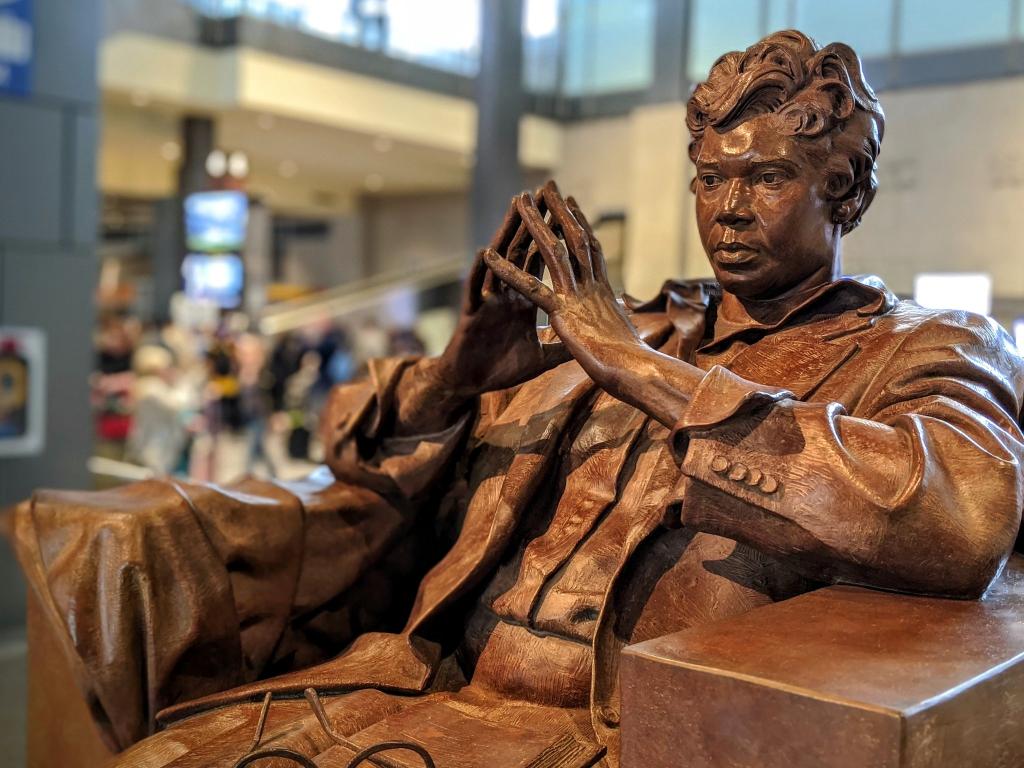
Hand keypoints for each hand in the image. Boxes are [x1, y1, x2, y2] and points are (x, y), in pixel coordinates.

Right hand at [433, 192, 567, 397]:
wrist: (470, 385)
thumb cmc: (501, 369)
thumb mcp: (541, 358)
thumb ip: (562, 346)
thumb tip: (588, 342)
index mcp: (524, 300)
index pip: (541, 262)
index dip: (553, 238)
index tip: (566, 212)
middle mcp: (507, 293)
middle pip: (522, 251)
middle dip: (532, 222)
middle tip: (542, 191)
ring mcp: (489, 301)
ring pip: (500, 261)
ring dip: (508, 235)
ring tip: (515, 208)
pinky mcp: (472, 315)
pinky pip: (476, 290)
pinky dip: (480, 273)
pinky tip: (483, 253)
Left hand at [483, 182, 644, 391]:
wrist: (634, 369)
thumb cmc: (633, 359)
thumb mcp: (625, 333)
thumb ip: (619, 318)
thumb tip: (625, 313)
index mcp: (603, 291)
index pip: (590, 250)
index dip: (579, 225)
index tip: (571, 204)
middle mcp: (591, 286)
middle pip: (573, 238)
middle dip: (558, 210)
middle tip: (546, 185)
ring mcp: (576, 296)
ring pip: (552, 251)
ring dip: (533, 224)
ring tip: (518, 200)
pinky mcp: (561, 312)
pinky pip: (529, 286)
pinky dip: (506, 271)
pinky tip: (488, 255)